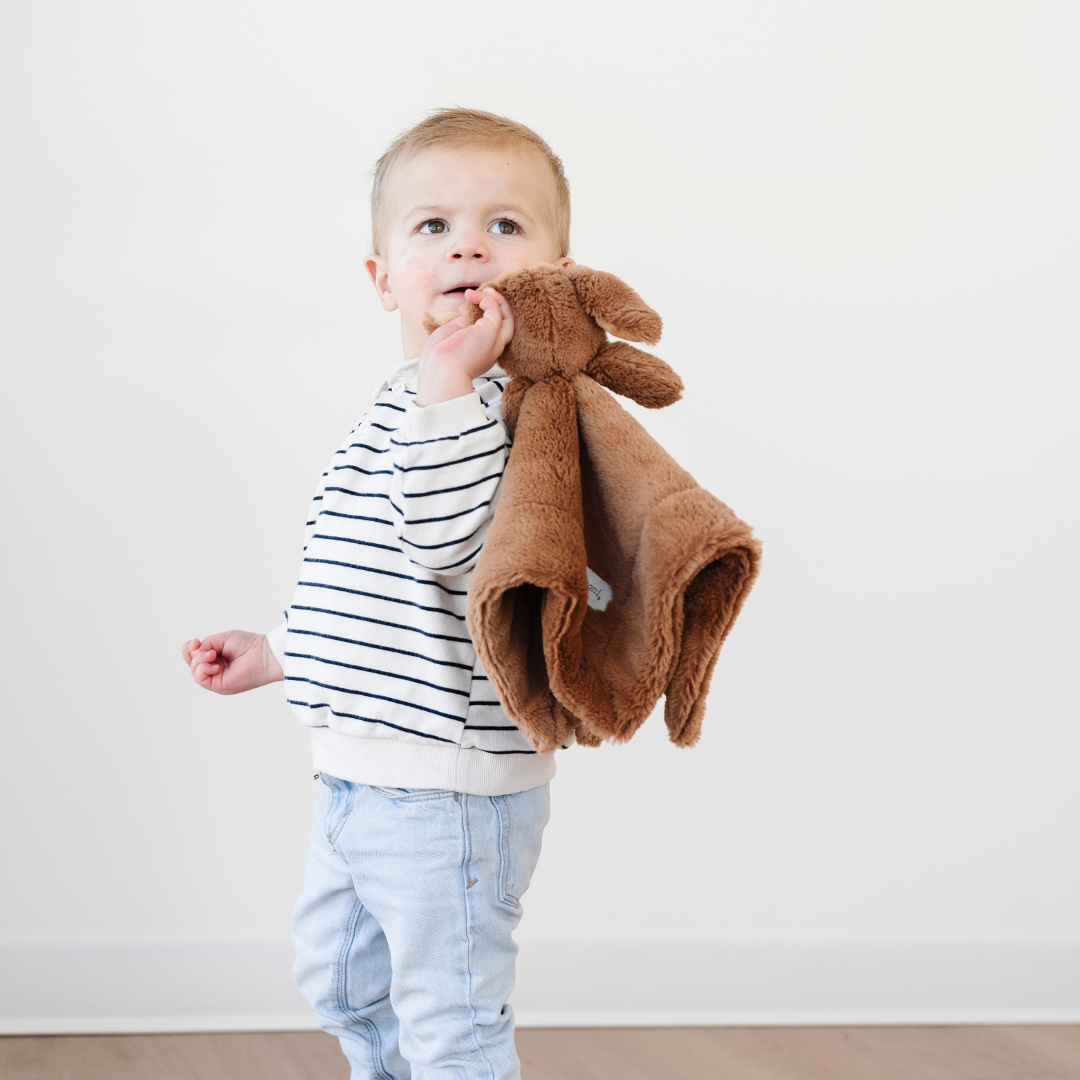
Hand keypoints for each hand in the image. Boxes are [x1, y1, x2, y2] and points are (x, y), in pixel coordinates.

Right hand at [180, 631, 282, 694]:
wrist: (264, 654)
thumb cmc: (249, 645)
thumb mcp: (221, 639)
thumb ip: (206, 645)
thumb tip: (195, 653)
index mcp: (215, 658)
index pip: (193, 656)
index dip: (189, 649)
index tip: (195, 641)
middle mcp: (215, 669)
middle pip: (191, 664)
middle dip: (192, 653)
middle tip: (204, 647)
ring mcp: (217, 678)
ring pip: (194, 672)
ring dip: (199, 660)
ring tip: (213, 654)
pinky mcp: (219, 686)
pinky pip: (200, 679)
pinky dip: (203, 669)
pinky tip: (216, 664)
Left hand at [416, 288, 513, 405]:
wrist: (440, 372)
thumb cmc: (438, 360)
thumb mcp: (451, 337)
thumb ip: (461, 325)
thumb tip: (466, 311)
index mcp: (480, 353)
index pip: (490, 332)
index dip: (481, 315)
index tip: (464, 307)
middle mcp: (491, 349)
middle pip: (505, 324)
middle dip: (497, 306)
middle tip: (484, 293)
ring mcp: (493, 342)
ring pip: (506, 317)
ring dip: (497, 300)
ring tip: (484, 289)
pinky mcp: (490, 332)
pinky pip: (494, 310)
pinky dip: (486, 299)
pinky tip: (472, 295)